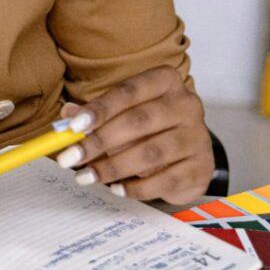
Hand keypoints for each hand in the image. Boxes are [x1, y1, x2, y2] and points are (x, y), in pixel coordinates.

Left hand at [56, 67, 213, 203]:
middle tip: (72, 157)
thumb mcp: (123, 110)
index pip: (128, 92)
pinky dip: (136, 187)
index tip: (74, 126)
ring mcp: (198, 137)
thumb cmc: (150, 124)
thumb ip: (95, 113)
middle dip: (100, 142)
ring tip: (87, 176)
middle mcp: (186, 104)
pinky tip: (116, 188)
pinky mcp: (201, 168)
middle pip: (139, 122)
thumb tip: (67, 116)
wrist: (189, 150)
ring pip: (151, 153)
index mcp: (165, 80)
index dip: (100, 109)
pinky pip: (165, 180)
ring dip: (113, 167)